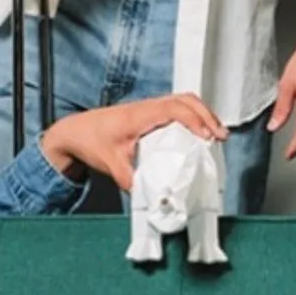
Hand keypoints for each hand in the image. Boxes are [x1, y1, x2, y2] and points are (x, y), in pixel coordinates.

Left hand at [38, 93, 226, 189]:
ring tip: (216, 132)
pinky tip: (197, 129)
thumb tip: (150, 194)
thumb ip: (131, 180)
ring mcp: (148, 107)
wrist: (74, 131)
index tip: (207, 137)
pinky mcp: (148, 112)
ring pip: (183, 100)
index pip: (175, 109)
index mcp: (140, 115)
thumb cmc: (90, 140)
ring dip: (202, 113)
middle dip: (207, 115)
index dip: (195, 121)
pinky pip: (177, 105)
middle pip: (186, 100)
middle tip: (221, 136)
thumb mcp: (111, 165)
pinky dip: (192, 114)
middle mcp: (147, 107)